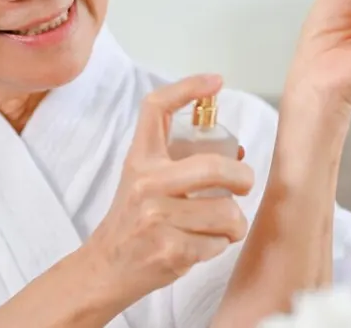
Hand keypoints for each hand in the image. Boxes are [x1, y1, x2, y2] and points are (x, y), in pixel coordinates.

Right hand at [84, 74, 255, 301]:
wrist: (106, 268)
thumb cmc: (133, 221)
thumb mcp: (144, 180)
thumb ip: (181, 163)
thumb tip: (238, 151)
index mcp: (140, 160)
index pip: (157, 109)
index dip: (187, 88)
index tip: (215, 82)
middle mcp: (146, 184)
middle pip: (214, 166)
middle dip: (243, 178)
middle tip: (244, 184)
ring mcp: (156, 218)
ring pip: (226, 212)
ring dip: (233, 224)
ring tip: (218, 227)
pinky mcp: (170, 250)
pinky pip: (219, 243)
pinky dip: (219, 247)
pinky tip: (201, 246)